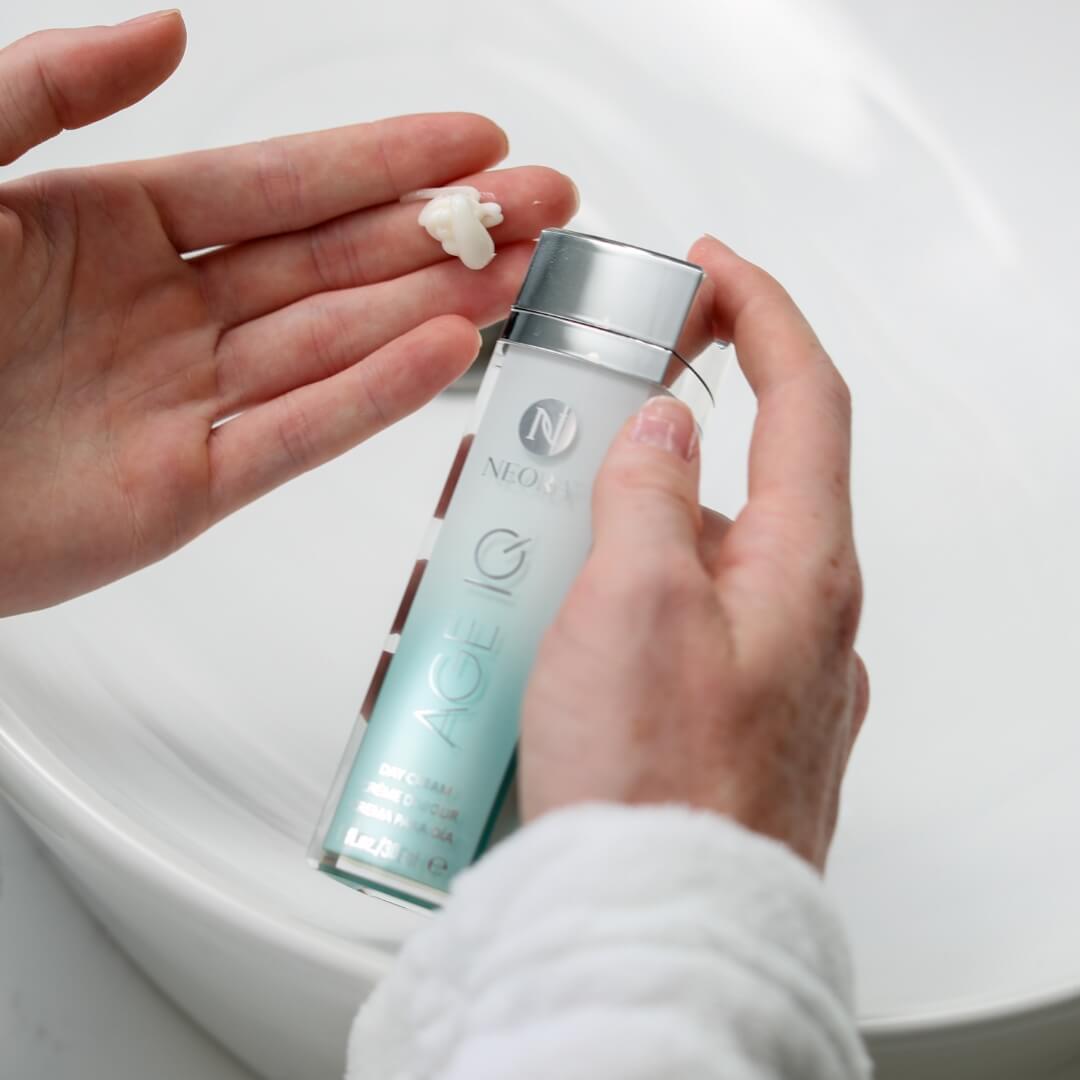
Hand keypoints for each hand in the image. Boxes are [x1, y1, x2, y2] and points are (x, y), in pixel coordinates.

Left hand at [0, 13, 575, 614]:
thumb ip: (47, 89)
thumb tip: (164, 31)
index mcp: (116, 230)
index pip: (282, 185)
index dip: (382, 159)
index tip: (471, 141)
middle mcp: (170, 315)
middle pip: (336, 262)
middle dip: (444, 230)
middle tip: (537, 205)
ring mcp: (187, 403)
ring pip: (337, 344)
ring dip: (433, 307)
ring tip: (518, 274)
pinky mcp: (188, 487)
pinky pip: (298, 435)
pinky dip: (374, 398)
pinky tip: (443, 357)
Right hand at [521, 236, 867, 869]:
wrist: (656, 924)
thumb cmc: (655, 782)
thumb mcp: (633, 602)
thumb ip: (649, 494)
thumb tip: (666, 427)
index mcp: (800, 565)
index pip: (805, 396)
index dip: (762, 313)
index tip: (712, 270)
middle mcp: (800, 612)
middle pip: (730, 479)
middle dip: (644, 442)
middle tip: (562, 440)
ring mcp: (765, 667)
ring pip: (689, 558)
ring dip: (611, 535)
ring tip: (522, 555)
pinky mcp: (723, 711)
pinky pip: (673, 624)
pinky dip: (615, 601)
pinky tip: (548, 634)